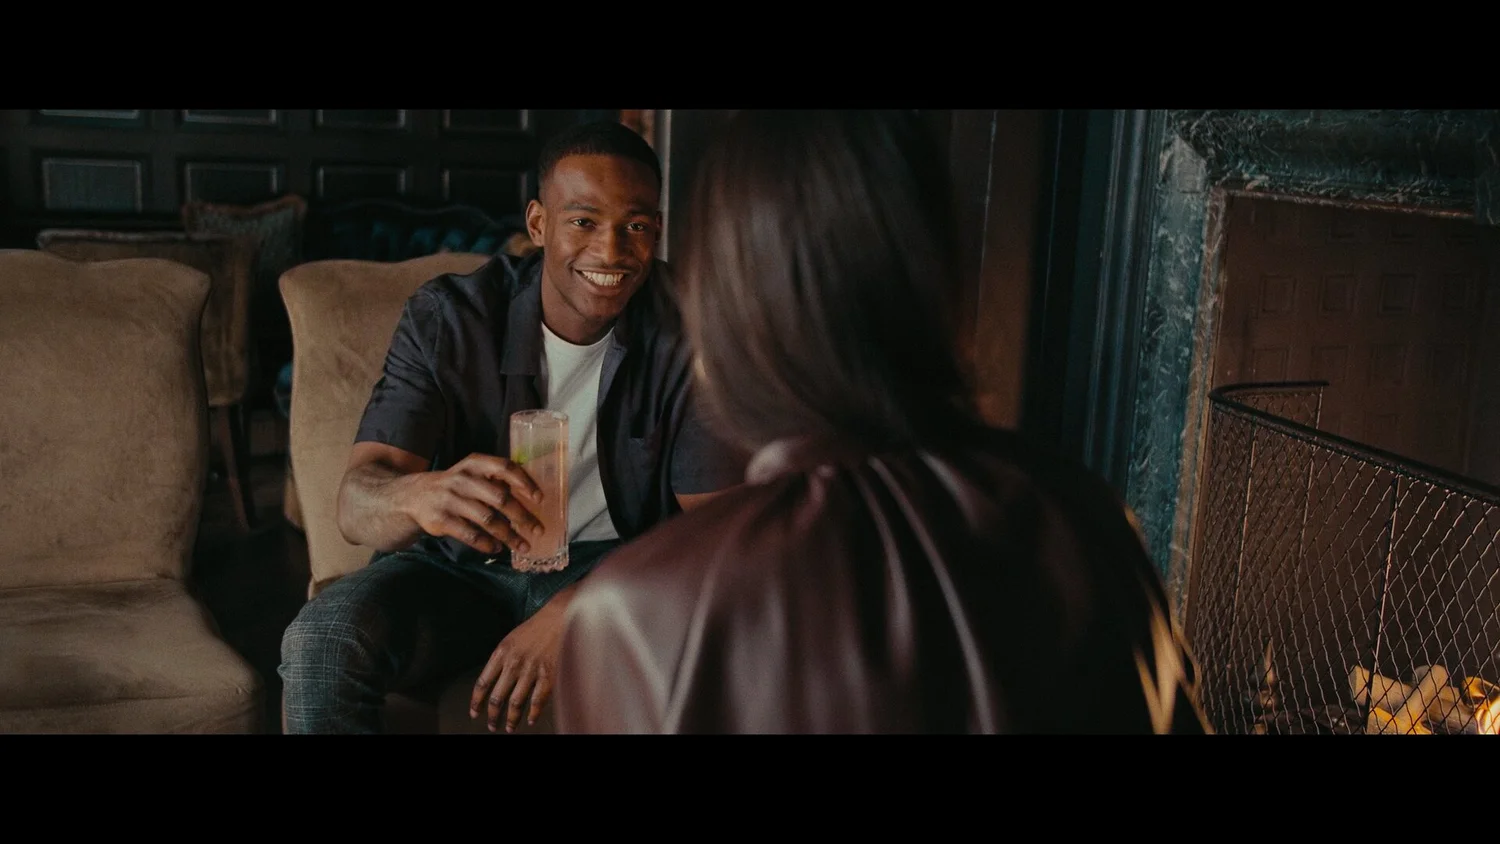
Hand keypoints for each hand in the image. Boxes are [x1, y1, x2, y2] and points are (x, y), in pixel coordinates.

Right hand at [401, 453, 544, 555]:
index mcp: (475, 464)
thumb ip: (496, 481)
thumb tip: (532, 499)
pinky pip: (471, 534)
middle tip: (538, 530)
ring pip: (488, 520)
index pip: (505, 467)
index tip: (540, 499)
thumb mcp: (471, 474)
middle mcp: (463, 479)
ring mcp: (451, 499)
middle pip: (501, 498)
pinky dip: (487, 544)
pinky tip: (497, 548)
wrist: (412, 497)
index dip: (525, 482)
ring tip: (522, 546)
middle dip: (523, 517)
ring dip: (509, 536)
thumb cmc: (454, 487)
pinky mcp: (442, 520)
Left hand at [470, 591, 570, 731]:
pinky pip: (537, 700)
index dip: (476, 702)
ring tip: (510, 728)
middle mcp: (513, 663)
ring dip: (511, 719)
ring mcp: (531, 671)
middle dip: (492, 715)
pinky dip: (533, 713)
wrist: (561, 615)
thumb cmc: (538, 626)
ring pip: (515, 703)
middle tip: (492, 725)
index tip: (474, 713)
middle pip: (496, 697)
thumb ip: (503, 659)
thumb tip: (496, 680)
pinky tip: (531, 719)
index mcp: (501, 653)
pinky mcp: (548, 675)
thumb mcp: (512, 639)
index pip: (482, 683)